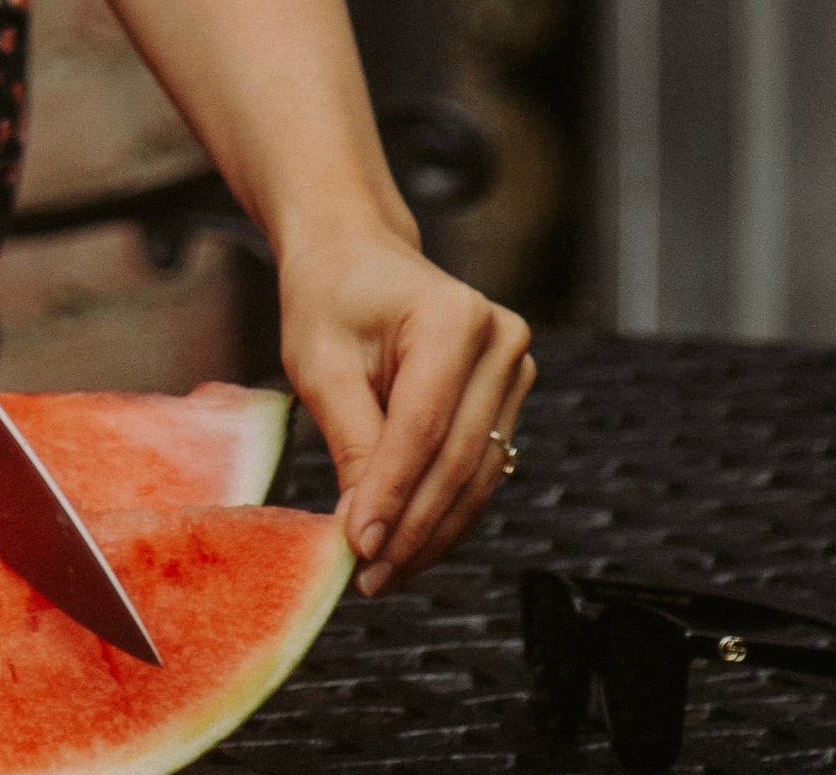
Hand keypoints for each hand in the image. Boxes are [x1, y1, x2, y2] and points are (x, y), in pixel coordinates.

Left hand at [279, 226, 532, 595]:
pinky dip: (443, 512)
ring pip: (474, 478)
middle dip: (412, 529)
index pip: (423, 427)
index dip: (393, 495)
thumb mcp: (322, 364)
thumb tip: (366, 533)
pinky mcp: (509, 397)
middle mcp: (499, 340)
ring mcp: (513, 369)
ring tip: (383, 573)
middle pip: (456, 460)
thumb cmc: (331, 298)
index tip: (359, 552)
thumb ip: (351, 443)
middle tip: (369, 578)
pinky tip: (406, 544)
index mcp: (452, 315)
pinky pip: (478, 470)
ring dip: (430, 534)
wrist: (354, 256)